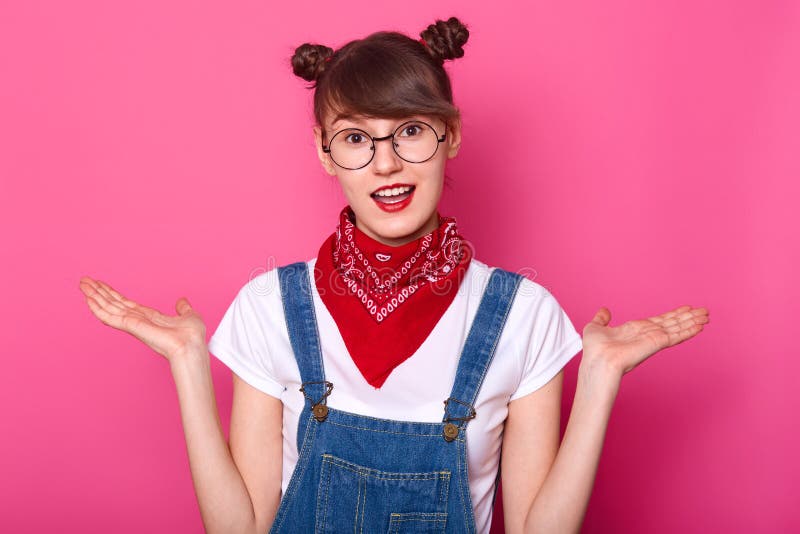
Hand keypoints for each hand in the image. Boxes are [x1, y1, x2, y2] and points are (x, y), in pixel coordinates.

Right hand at [79, 276, 206, 363]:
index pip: (126, 304)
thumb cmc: (192, 338)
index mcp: (149, 318)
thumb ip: (183, 308)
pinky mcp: (131, 326)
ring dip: (94, 296)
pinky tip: (88, 299)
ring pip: (109, 308)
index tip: (102, 285)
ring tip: (82, 285)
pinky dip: (98, 308)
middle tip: (84, 281)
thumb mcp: (189, 316)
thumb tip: (182, 301)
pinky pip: (110, 316)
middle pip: (114, 304)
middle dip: (99, 293)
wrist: (192, 347)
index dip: (113, 294)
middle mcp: (138, 321)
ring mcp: (133, 324)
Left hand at [581, 305, 708, 376]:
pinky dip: (689, 330)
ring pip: (677, 328)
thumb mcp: (595, 328)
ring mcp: (653, 339)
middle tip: (704, 311)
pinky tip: (700, 326)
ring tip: (707, 315)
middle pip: (672, 323)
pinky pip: (676, 335)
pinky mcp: (657, 343)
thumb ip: (602, 319)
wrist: (598, 360)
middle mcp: (647, 334)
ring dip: (692, 321)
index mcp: (635, 330)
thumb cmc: (594, 349)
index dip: (673, 314)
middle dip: (688, 317)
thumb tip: (604, 310)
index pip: (659, 320)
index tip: (686, 308)